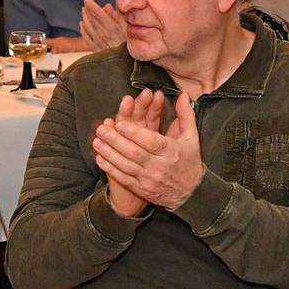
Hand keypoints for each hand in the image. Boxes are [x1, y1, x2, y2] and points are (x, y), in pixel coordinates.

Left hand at [79, 0, 127, 49]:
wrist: (128, 64)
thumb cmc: (131, 45)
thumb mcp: (129, 29)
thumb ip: (118, 16)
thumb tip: (108, 7)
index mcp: (111, 27)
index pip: (98, 13)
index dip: (91, 5)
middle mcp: (102, 34)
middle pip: (91, 19)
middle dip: (87, 10)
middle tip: (85, 4)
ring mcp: (98, 42)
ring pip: (87, 27)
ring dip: (84, 18)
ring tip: (83, 11)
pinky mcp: (96, 49)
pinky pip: (86, 38)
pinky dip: (83, 30)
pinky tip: (82, 25)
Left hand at [92, 92, 205, 210]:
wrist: (191, 194)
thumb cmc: (189, 162)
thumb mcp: (192, 137)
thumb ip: (186, 115)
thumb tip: (183, 95)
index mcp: (171, 151)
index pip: (151, 142)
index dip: (134, 133)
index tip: (120, 123)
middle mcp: (159, 166)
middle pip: (135, 153)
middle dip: (116, 141)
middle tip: (101, 130)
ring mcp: (149, 179)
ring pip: (126, 165)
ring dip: (109, 153)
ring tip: (96, 141)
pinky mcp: (142, 189)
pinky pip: (123, 178)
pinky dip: (110, 168)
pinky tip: (100, 158)